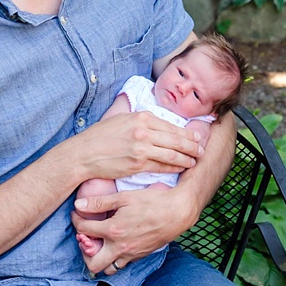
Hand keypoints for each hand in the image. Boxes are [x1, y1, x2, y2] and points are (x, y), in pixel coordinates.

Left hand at [72, 186, 193, 273]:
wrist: (178, 211)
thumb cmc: (153, 201)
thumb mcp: (124, 197)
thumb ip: (99, 202)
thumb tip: (78, 204)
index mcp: (113, 231)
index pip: (83, 229)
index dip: (76, 219)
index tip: (78, 213)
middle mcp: (120, 247)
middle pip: (92, 263)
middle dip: (84, 251)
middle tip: (86, 237)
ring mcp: (131, 254)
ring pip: (108, 269)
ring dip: (100, 259)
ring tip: (100, 244)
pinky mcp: (141, 255)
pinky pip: (123, 264)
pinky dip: (115, 258)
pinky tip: (116, 244)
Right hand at [81, 110, 203, 181]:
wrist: (83, 154)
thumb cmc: (100, 136)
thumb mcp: (122, 119)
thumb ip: (141, 120)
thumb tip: (158, 122)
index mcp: (142, 117)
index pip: (172, 125)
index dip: (187, 133)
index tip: (196, 137)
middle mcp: (144, 131)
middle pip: (177, 139)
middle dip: (192, 146)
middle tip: (201, 150)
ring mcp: (142, 148)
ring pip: (173, 154)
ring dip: (187, 158)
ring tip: (195, 160)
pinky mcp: (138, 164)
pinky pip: (163, 166)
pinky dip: (175, 167)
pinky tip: (181, 168)